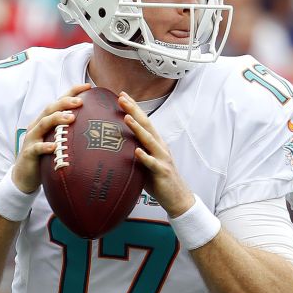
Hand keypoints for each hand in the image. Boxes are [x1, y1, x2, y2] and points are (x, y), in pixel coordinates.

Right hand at [11, 83, 91, 193]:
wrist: (24, 176)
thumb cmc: (45, 157)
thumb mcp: (58, 141)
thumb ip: (70, 132)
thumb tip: (96, 128)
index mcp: (46, 121)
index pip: (59, 102)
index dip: (72, 92)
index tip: (88, 86)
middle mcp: (38, 126)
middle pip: (50, 109)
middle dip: (65, 103)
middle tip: (80, 102)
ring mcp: (32, 138)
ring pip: (43, 124)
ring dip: (57, 119)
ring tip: (71, 118)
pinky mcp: (28, 153)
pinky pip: (36, 148)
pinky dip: (44, 146)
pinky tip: (54, 147)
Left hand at [118, 93, 193, 216]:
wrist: (177, 197)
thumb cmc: (158, 179)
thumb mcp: (145, 162)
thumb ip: (134, 151)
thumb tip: (115, 145)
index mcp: (155, 143)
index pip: (143, 121)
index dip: (133, 108)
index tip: (122, 95)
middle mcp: (159, 146)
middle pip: (146, 125)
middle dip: (134, 111)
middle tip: (122, 98)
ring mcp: (161, 158)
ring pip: (149, 140)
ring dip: (138, 129)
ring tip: (126, 118)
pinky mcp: (162, 172)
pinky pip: (152, 163)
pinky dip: (144, 156)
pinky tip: (137, 151)